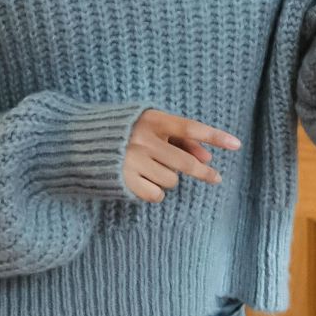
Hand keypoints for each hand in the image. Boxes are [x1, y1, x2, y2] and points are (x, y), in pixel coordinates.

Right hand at [123, 109, 240, 203]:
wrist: (79, 141)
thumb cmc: (126, 131)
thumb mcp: (152, 126)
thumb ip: (180, 139)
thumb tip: (207, 157)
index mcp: (152, 120)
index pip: (190, 128)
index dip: (215, 136)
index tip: (236, 145)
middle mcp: (143, 140)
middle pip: (186, 162)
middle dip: (204, 172)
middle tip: (216, 178)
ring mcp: (132, 161)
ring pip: (171, 180)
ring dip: (169, 178)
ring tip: (152, 169)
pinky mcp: (123, 180)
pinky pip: (156, 195)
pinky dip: (155, 192)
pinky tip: (144, 181)